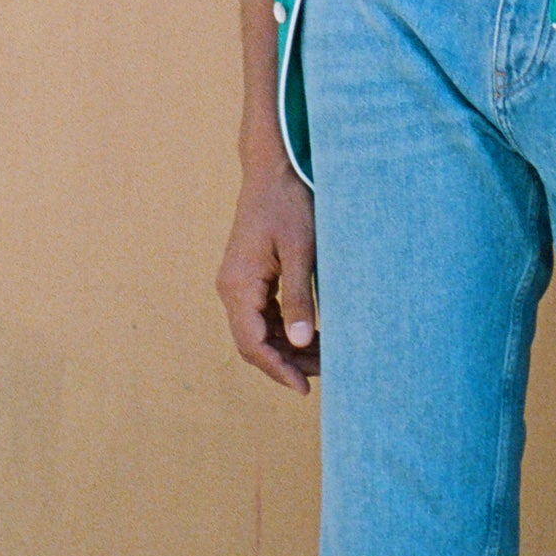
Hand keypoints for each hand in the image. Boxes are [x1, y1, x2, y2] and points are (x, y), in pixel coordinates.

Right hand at [217, 139, 319, 394]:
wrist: (274, 168)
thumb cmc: (289, 203)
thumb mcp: (300, 250)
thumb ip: (299, 297)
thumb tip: (300, 341)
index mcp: (238, 285)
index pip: (252, 343)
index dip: (278, 369)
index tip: (305, 387)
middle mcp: (231, 287)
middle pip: (254, 342)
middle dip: (286, 362)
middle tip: (324, 374)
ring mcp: (238, 282)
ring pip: (259, 330)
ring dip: (287, 347)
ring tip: (324, 358)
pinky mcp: (249, 275)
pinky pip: (263, 313)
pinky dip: (285, 328)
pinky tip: (312, 334)